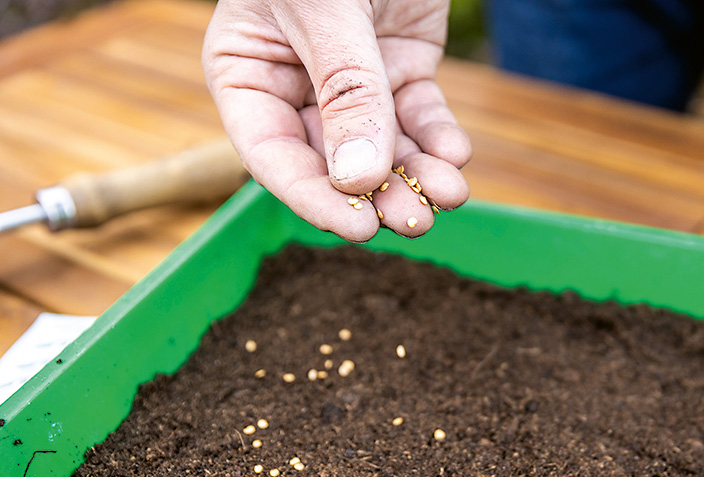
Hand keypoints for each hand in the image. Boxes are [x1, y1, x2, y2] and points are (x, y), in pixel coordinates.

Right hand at [202, 0, 471, 241]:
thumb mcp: (324, 9)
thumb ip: (343, 90)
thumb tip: (357, 179)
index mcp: (248, 70)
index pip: (272, 153)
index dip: (313, 196)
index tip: (357, 228)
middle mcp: (297, 85)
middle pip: (334, 161)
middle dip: (378, 194)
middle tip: (416, 222)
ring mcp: (354, 80)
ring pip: (383, 147)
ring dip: (416, 176)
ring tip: (449, 197)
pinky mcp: (402, 66)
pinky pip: (420, 116)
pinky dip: (439, 139)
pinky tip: (456, 157)